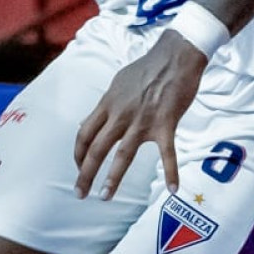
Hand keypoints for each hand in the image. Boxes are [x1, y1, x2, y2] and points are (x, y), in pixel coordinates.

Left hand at [73, 30, 204, 199]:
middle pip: (96, 149)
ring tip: (105, 197)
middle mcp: (120, 115)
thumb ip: (105, 105)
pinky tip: (173, 189)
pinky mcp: (165, 124)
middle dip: (85, 174)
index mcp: (108, 105)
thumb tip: (89, 121)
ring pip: (122, 156)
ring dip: (112, 179)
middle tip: (80, 193)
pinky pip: (167, 154)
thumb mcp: (117, 83)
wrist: (175, 57)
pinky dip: (171, 172)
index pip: (84, 134)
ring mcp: (143, 121)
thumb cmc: (148, 68)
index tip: (79, 167)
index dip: (78, 154)